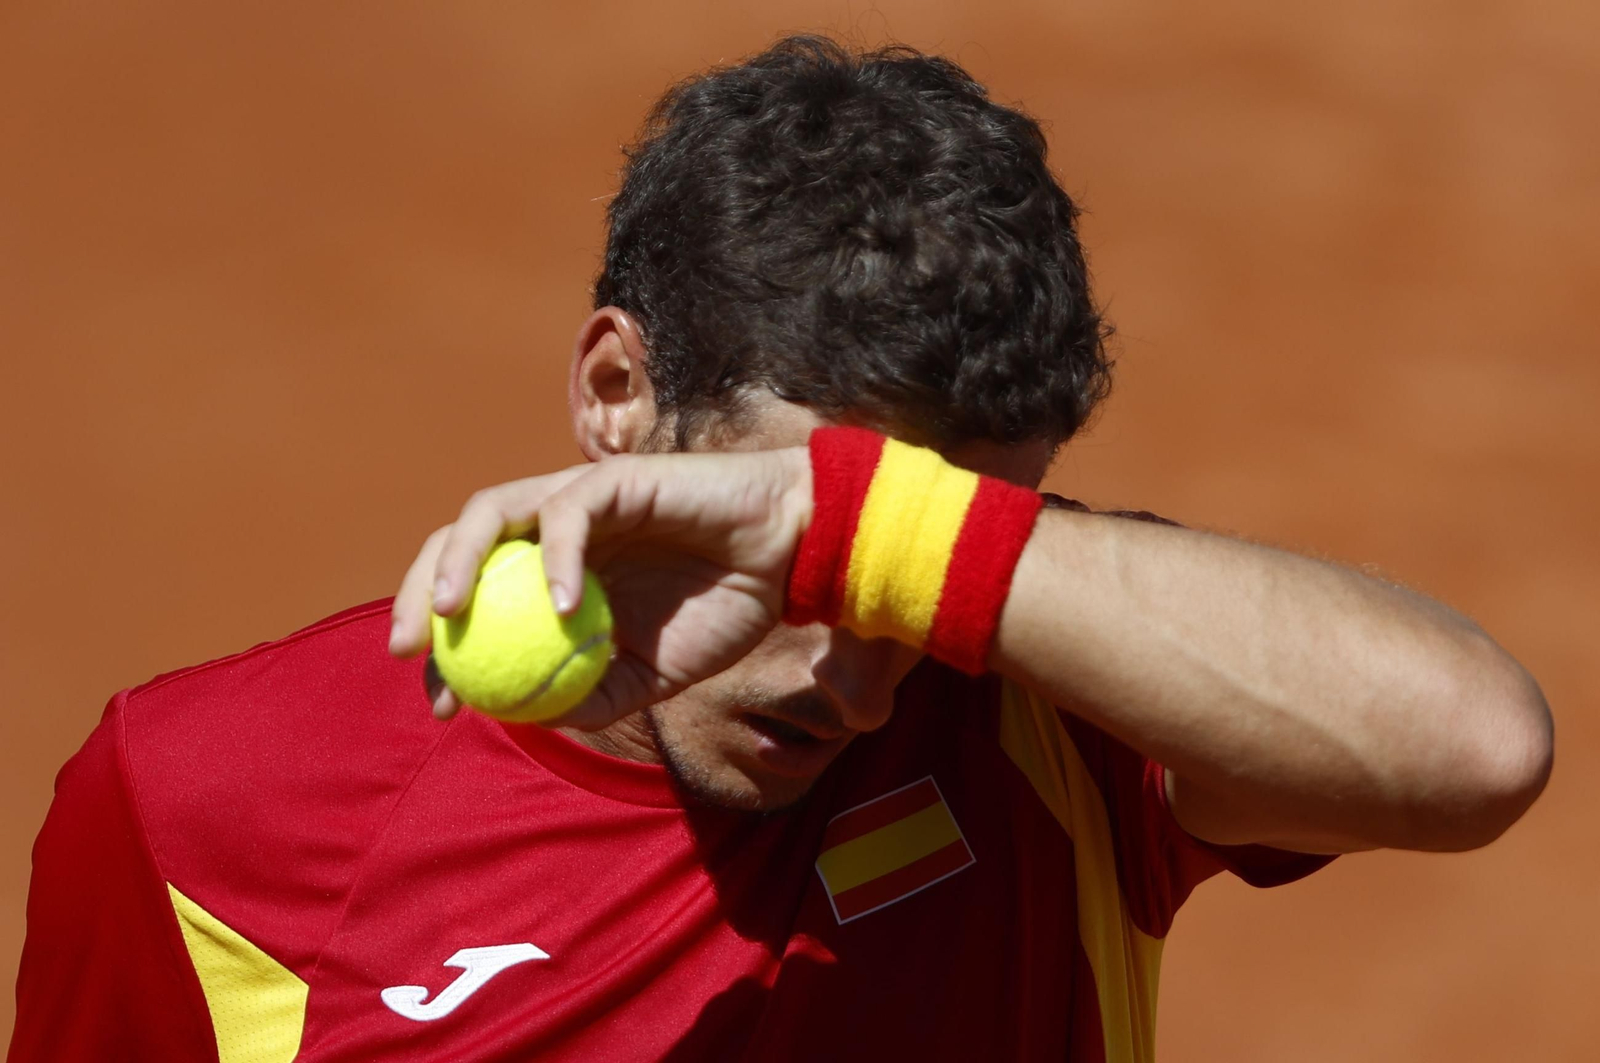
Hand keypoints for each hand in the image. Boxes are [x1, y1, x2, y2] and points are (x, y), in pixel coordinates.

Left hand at [388, 449, 813, 727]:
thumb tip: (532, 718)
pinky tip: (564, 606)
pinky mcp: (614, 478)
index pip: (474, 599)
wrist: (786, 558)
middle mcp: (553, 528)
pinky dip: (557, 557)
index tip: (442, 703)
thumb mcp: (653, 673)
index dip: (445, 650)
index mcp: (553, 571)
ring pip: (492, 510)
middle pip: (457, 543)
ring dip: (456, 559)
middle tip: (411, 651)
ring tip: (446, 614)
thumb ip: (595, 692)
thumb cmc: (722, 608)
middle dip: (417, 593)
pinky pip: (568, 513)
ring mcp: (579, 497)